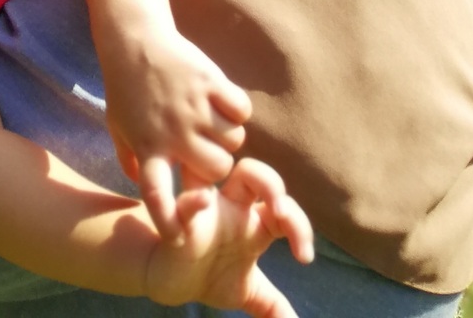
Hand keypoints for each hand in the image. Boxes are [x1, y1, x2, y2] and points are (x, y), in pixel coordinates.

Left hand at [99, 26, 250, 234]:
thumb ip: (132, 161)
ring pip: (235, 142)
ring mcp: (193, 106)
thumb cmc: (125, 86)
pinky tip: (221, 99)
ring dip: (228, 135)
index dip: (171, 224)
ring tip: (210, 119)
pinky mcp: (210, 81)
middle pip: (217, 170)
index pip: (158, 198)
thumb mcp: (118, 127)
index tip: (181, 240)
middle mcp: (172, 132)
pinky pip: (242, 111)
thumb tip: (144, 186)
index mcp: (147, 148)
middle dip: (216, 163)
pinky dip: (237, 109)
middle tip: (206, 146)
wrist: (133, 37)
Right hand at [143, 157, 313, 316]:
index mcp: (252, 222)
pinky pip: (185, 202)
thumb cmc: (209, 276)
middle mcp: (231, 207)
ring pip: (221, 168)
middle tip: (282, 215)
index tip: (305, 257)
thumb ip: (273, 306)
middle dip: (274, 184)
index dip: (300, 226)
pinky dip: (192, 202)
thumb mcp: (247, 293)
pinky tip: (202, 203)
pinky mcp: (179, 219)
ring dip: (252, 177)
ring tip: (265, 206)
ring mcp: (206, 209)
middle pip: (255, 173)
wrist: (168, 282)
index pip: (282, 209)